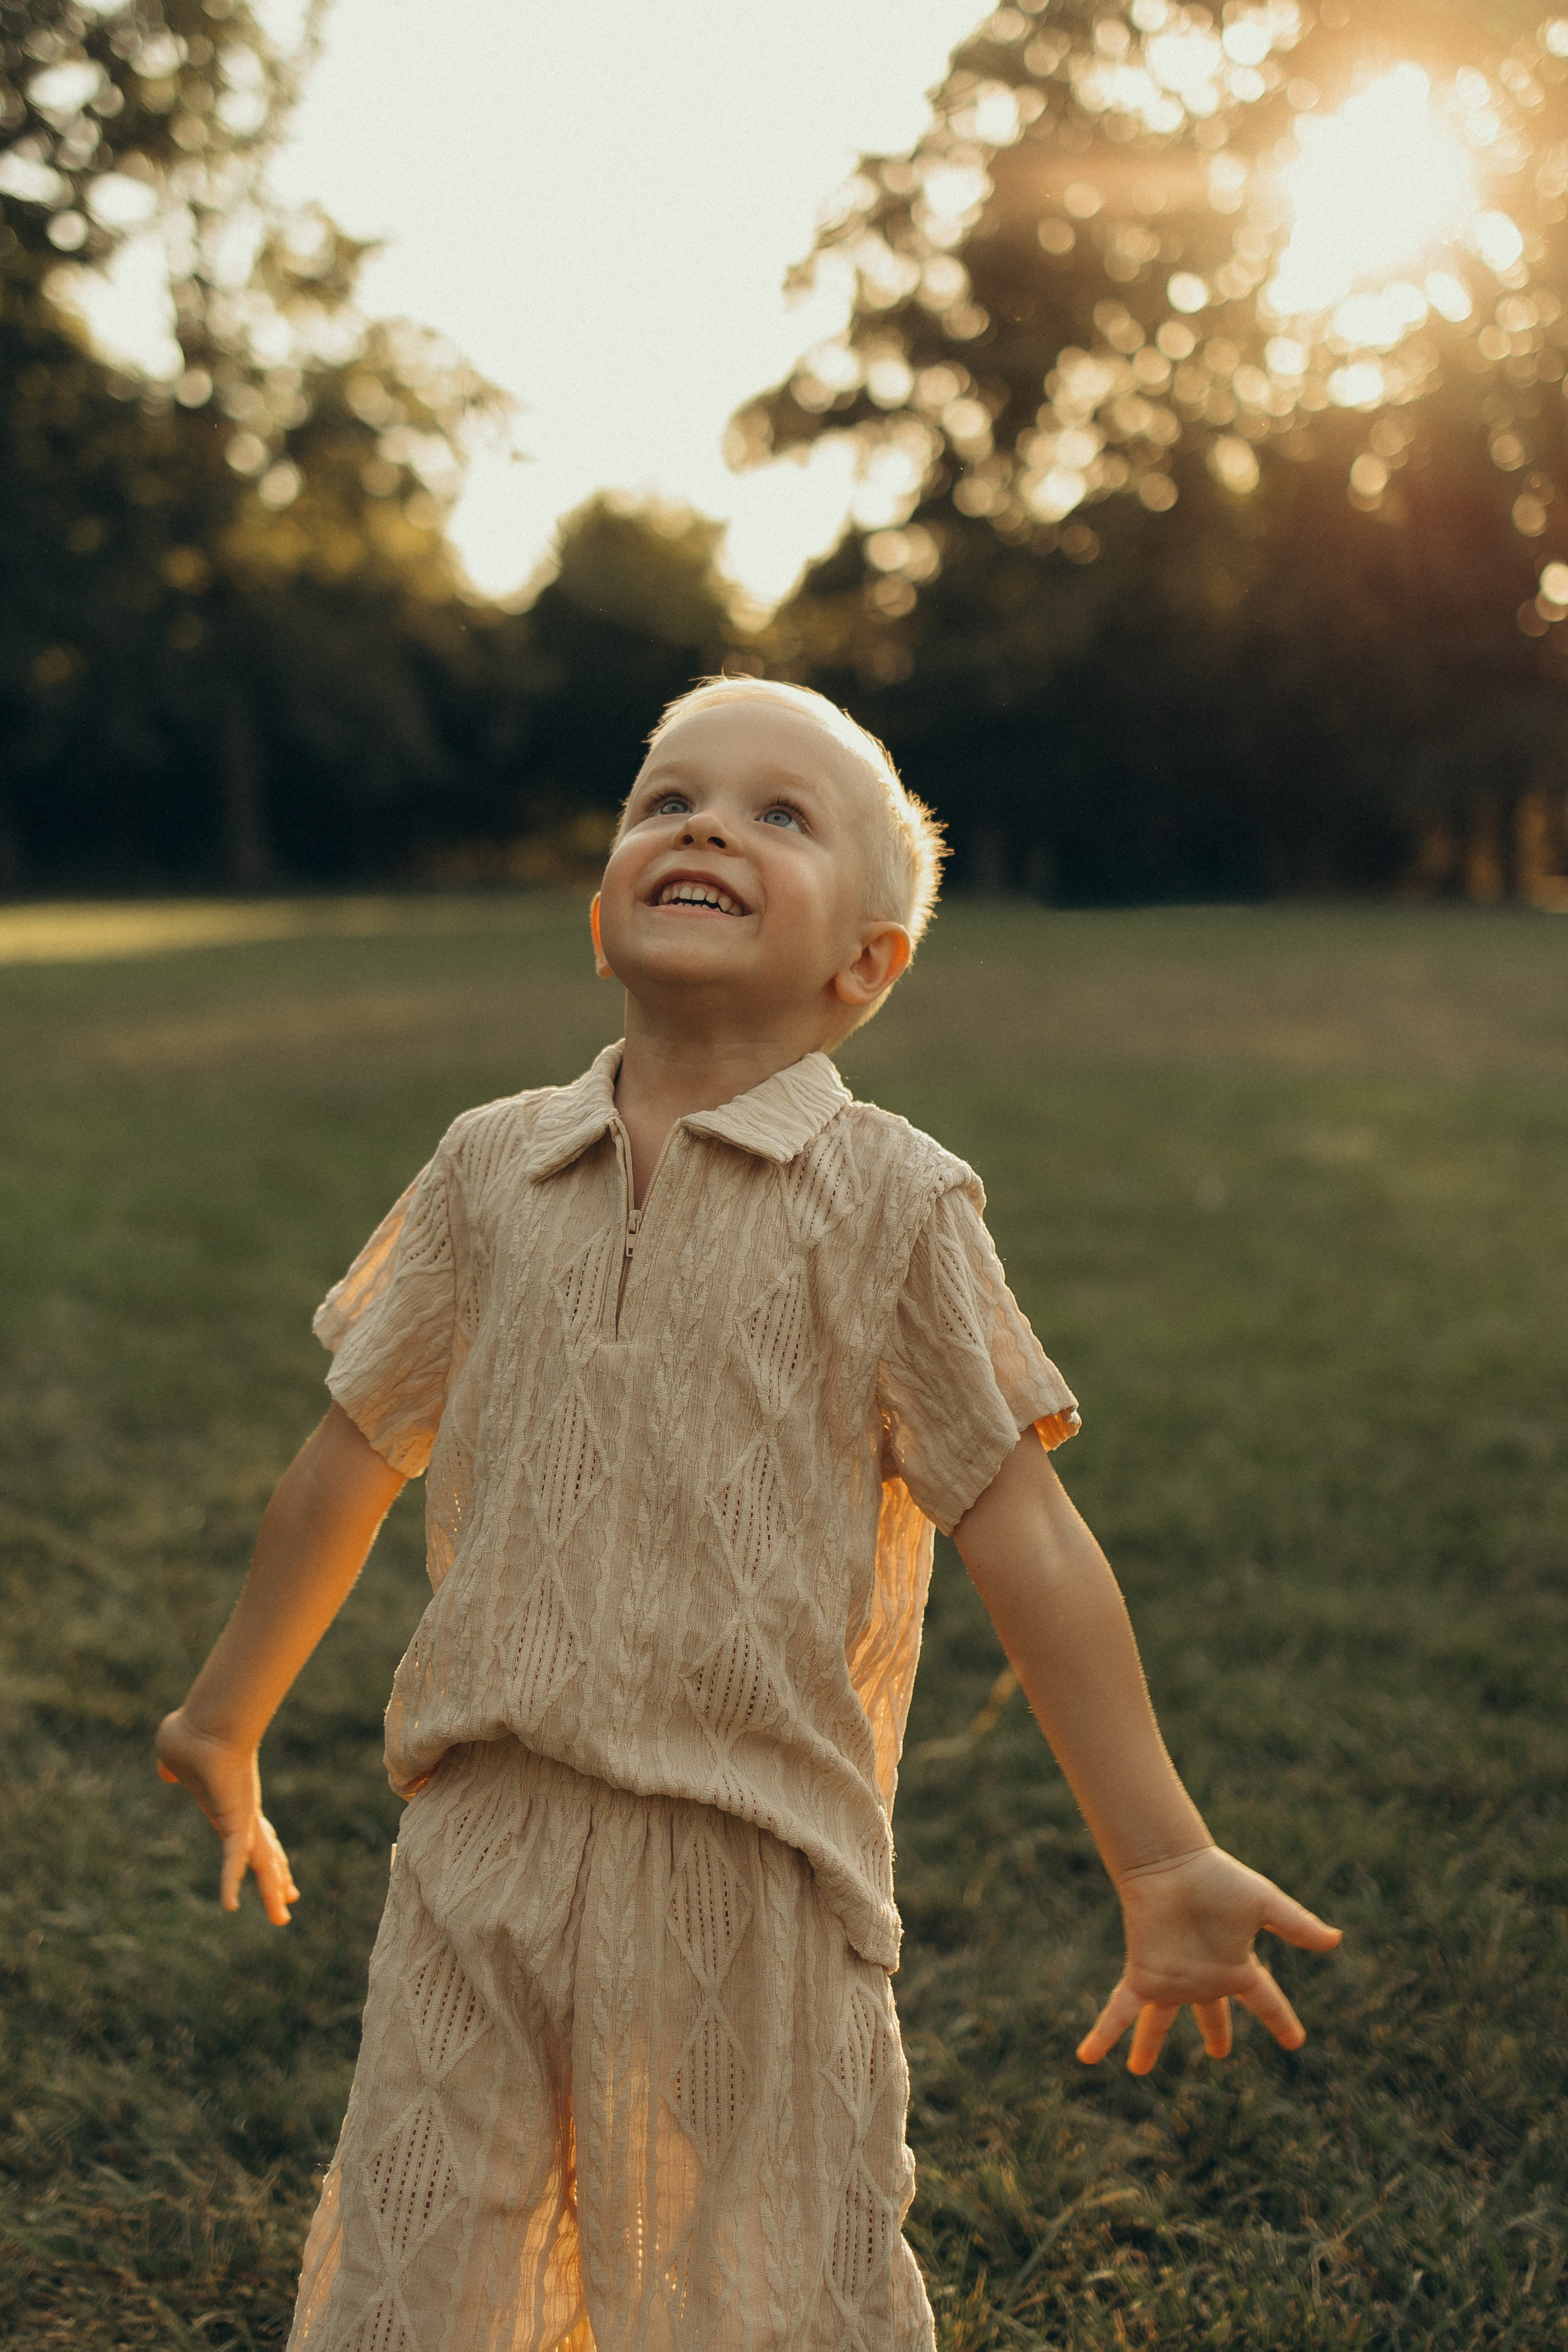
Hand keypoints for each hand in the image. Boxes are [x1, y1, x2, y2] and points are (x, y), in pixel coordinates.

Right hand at [154, 1709, 299, 1925]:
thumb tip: (167, 1772)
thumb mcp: (175, 1758)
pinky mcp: (235, 1821)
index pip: (250, 1837)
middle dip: (275, 1879)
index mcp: (230, 1804)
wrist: (204, 1722)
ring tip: (283, 1917)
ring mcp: (243, 1818)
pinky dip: (230, 1881)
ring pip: (260, 1863)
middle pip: (264, 1854)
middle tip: (289, 1903)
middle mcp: (242, 1814)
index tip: (275, 1869)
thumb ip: (173, 1770)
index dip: (262, 1853)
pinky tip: (230, 1904)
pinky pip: (234, 1858)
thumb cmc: (192, 1732)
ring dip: (270, 1891)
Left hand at [1077, 1845, 1340, 2074]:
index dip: (1280, 2020)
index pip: (1266, 2001)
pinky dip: (1105, 2034)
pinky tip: (1085, 2056)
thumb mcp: (1265, 1904)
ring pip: (1158, 2022)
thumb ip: (1296, 1926)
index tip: (1295, 2040)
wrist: (1171, 1864)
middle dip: (1216, 2032)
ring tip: (1138, 2069)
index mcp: (1236, 1966)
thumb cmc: (1218, 1880)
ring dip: (1148, 2045)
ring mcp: (1171, 1981)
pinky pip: (1120, 2012)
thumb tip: (1336, 1939)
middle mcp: (1203, 1979)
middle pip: (1211, 2014)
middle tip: (1220, 2054)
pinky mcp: (1143, 1977)